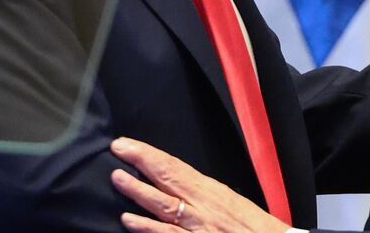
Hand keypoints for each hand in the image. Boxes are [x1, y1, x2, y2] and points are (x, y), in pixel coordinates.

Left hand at [110, 137, 290, 232]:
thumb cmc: (252, 227)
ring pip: (163, 205)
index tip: (127, 144)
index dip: (148, 154)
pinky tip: (129, 220)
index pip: (173, 166)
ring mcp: (196, 226)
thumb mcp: (228, 201)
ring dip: (139, 191)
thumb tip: (175, 183)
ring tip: (117, 178)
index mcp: (209, 190)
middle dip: (141, 162)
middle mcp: (201, 204)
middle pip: (167, 178)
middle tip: (118, 149)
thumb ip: (202, 194)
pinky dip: (147, 227)